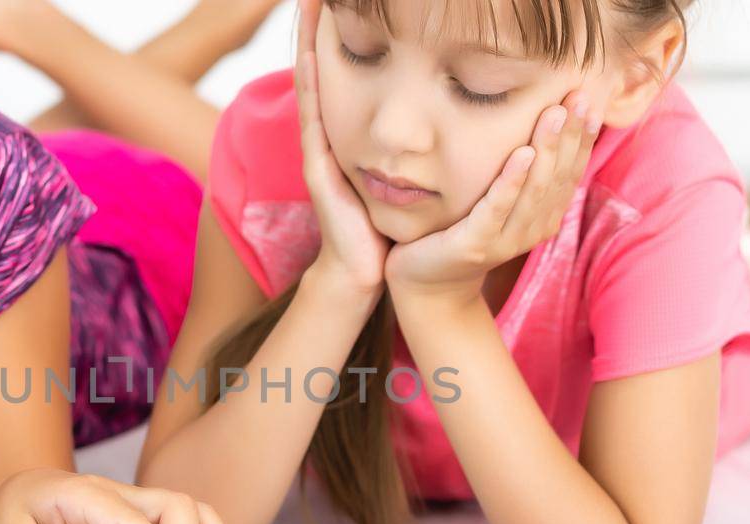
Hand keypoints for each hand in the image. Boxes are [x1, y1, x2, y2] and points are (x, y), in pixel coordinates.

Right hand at [295, 0, 389, 297]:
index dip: (341, 39)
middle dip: (317, 31)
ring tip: (309, 7)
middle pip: (320, 71)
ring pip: (312, 86)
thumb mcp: (400, 176)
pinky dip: (311, 86)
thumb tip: (442, 120)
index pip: (347, 76)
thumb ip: (411, 147)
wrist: (366, 271)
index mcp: (349, 135)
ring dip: (307, 45)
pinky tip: (312, 56)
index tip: (341, 2)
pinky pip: (314, 120)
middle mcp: (330, 136)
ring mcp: (320, 150)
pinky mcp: (319, 169)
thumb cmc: (385, 225)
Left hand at [385, 90, 600, 301]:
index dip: (582, 136)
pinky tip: (520, 153)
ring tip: (553, 115)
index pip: (569, 171)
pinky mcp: (476, 244)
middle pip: (557, 175)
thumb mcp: (500, 201)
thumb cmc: (464, 230)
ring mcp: (506, 240)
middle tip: (577, 97)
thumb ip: (523, 174)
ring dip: (546, 149)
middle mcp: (533, 229)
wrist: (428, 281)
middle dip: (569, 134)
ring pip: (534, 189)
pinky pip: (497, 208)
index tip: (589, 98)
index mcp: (544, 216)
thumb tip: (542, 123)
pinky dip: (511, 181)